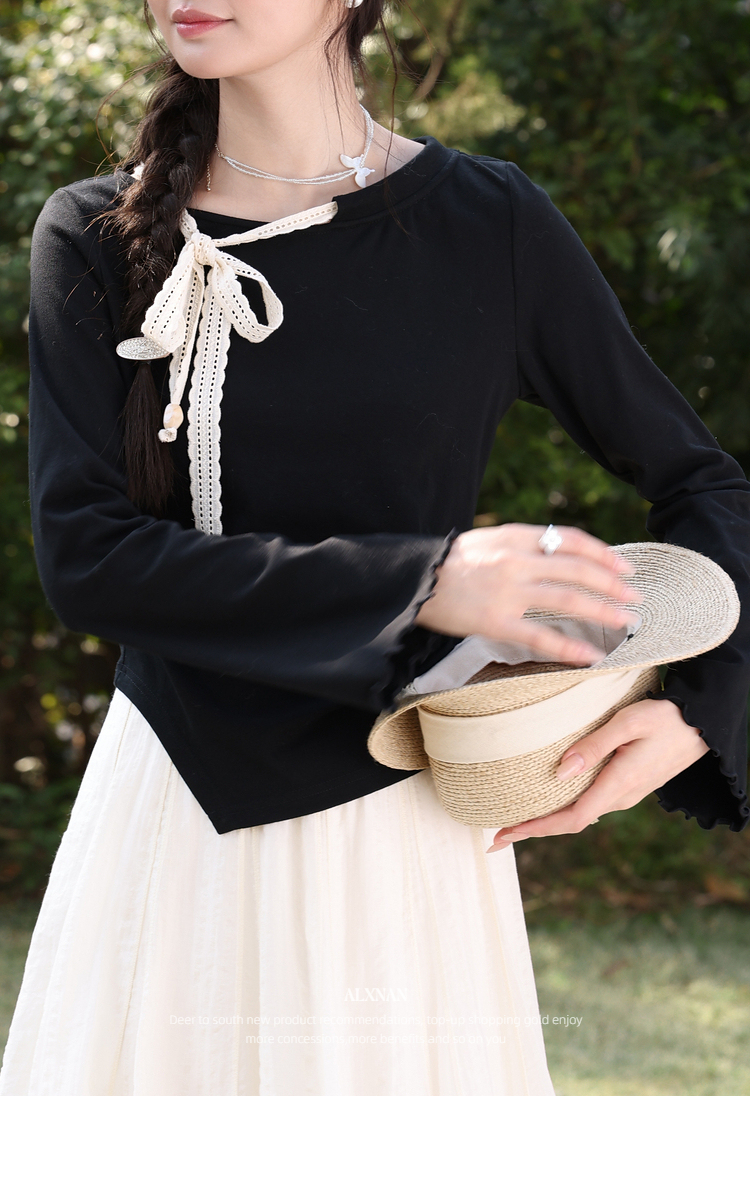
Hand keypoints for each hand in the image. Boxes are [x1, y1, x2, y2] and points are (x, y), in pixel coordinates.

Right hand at [416, 523, 641, 665]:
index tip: (625, 568)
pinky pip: (540, 637)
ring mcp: (507, 592)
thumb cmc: (447, 562)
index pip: (571, 541)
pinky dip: (569, 648)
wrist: (411, 580)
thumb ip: (520, 546)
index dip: (603, 554)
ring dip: (602, 612)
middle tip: (635, 597)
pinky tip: (589, 657)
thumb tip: (557, 554)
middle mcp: (517, 561)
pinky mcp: (494, 622)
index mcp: (515, 537)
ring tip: (625, 623)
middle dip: (612, 585)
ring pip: (567, 600)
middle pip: (578, 570)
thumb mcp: (487, 540)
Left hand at [487, 698, 708, 850]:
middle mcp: (620, 797)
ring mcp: (625, 794)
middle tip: (496, 838)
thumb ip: (593, 746)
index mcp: (618, 784)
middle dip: (532, 831)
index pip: (569, 819)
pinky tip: (549, 805)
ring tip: (515, 824)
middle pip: (569, 823)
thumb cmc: (664, 717)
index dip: (534, 829)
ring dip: (546, 822)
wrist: (702, 723)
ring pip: (578, 815)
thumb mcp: (628, 723)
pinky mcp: (627, 786)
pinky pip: (589, 805)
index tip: (504, 834)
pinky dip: (563, 811)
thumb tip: (560, 771)